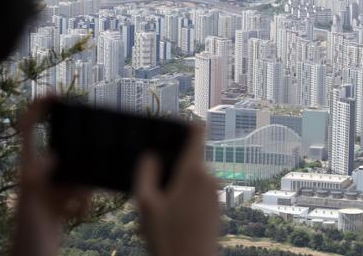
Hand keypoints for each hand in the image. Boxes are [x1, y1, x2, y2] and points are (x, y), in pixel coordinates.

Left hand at [11, 98, 91, 255]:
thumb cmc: (26, 238)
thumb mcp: (31, 205)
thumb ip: (37, 179)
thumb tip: (53, 154)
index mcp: (28, 170)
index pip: (30, 130)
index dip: (39, 109)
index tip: (55, 95)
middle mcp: (39, 175)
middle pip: (62, 151)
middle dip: (77, 160)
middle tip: (80, 178)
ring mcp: (51, 189)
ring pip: (76, 173)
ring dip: (82, 189)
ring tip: (77, 207)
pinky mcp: (61, 204)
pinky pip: (81, 191)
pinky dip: (84, 202)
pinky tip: (77, 216)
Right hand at [135, 126, 219, 255]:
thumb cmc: (168, 239)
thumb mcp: (146, 204)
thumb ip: (146, 173)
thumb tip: (151, 155)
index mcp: (193, 172)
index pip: (197, 132)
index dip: (185, 123)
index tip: (171, 124)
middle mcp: (209, 178)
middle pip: (185, 161)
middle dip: (167, 173)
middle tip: (150, 199)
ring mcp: (214, 194)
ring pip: (188, 181)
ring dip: (171, 193)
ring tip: (157, 219)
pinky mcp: (215, 208)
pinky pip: (195, 196)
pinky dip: (180, 204)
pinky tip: (168, 226)